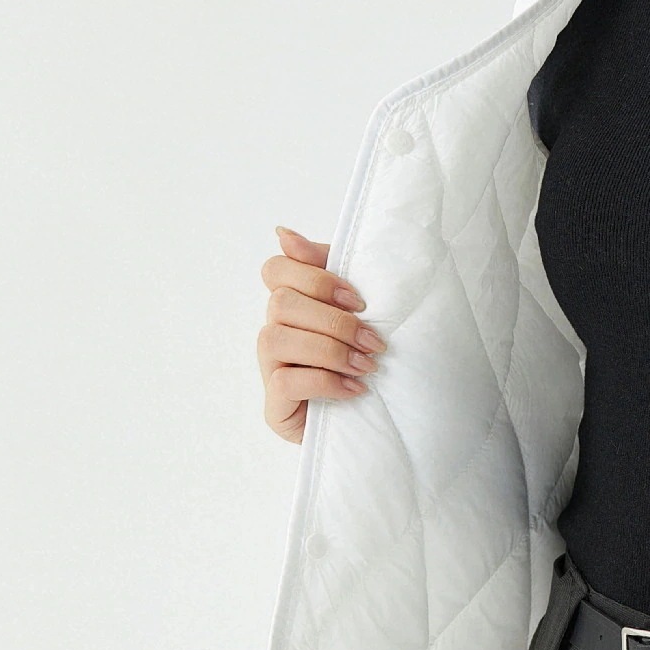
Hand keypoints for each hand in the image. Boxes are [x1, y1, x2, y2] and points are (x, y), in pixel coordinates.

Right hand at [256, 226, 386, 443]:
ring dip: (330, 350)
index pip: (275, 269)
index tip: (360, 300)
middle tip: (374, 340)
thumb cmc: (368, 354)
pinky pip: (284, 382)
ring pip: (276, 338)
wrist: (380, 417)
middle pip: (281, 302)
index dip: (316, 279)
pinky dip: (326, 382)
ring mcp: (269, 369)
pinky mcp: (274, 407)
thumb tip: (282, 232)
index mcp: (293, 303)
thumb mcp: (359, 307)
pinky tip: (355, 390)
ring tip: (366, 366)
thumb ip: (328, 266)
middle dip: (334, 320)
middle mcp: (274, 331)